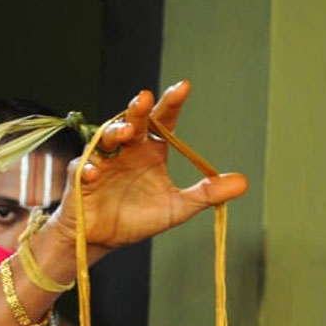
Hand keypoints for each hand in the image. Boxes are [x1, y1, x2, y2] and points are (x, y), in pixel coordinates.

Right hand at [45, 81, 247, 253]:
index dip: (172, 104)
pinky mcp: (82, 178)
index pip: (162, 121)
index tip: (184, 87)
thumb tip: (243, 182)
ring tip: (125, 132)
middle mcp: (127, 149)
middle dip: (138, 110)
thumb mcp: (177, 207)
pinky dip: (89, 170)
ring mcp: (102, 160)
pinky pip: (84, 170)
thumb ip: (207, 193)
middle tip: (145, 98)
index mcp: (150, 150)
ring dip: (114, 132)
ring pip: (106, 138)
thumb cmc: (137, 217)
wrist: (104, 238)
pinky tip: (95, 172)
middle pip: (132, 121)